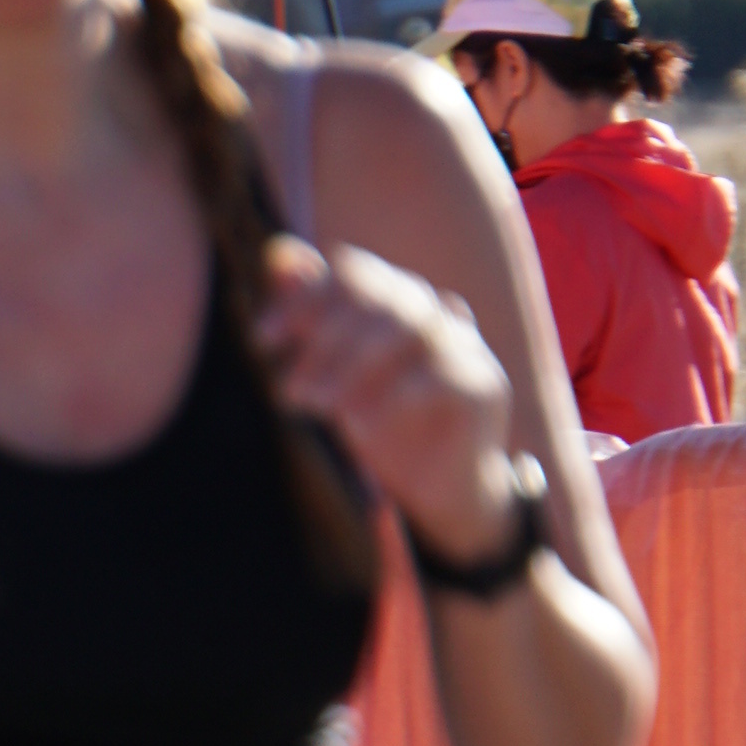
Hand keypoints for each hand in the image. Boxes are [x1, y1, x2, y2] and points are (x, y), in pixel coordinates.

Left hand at [252, 236, 521, 569]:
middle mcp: (438, 311)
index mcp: (402, 299)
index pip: (352, 276)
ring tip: (318, 409)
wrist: (444, 490)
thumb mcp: (336, 373)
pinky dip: (390, 400)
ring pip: (408, 331)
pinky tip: (357, 427)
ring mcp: (467, 346)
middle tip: (286, 390)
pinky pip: (437, 378)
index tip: (260, 340)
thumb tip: (277, 255)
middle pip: (379, 300)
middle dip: (323, 342)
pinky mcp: (484, 387)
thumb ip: (313, 317)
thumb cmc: (386, 425)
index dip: (302, 301)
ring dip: (352, 370)